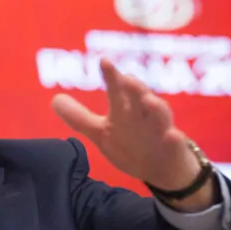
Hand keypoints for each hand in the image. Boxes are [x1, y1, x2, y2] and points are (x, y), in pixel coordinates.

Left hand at [51, 58, 212, 211]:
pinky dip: (174, 139)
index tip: (104, 60)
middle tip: (127, 78)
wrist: (164, 170)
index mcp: (126, 110)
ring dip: (156, 107)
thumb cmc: (133, 144)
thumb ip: (80, 118)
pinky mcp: (174, 148)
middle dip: (134, 88)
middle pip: (140, 97)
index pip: (117, 90)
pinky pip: (176, 143)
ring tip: (149, 101)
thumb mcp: (102, 133)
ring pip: (160, 115)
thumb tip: (54, 100)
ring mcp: (160, 131)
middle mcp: (143, 115)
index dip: (111, 76)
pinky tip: (174, 136)